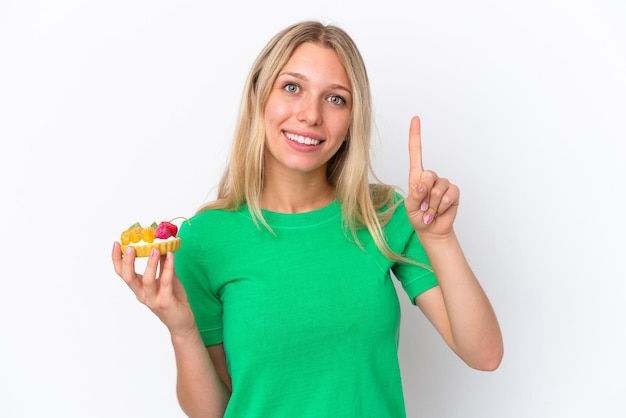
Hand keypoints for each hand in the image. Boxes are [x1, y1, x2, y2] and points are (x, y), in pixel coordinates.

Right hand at [112, 243, 195, 337]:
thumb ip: (163, 265)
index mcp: (139, 289)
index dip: (117, 260)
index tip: (116, 244)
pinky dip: (167, 268)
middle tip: (130, 247)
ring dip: (150, 264)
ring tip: (154, 248)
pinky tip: (171, 256)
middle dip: (127, 262)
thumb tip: (161, 246)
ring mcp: (153, 300)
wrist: (182, 322)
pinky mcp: (165, 302)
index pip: (123, 274)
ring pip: (147, 281)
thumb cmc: (173, 299)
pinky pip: (165, 283)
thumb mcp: (167, 279)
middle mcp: (142, 295)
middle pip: (129, 278)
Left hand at [405, 116, 459, 238]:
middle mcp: (430, 177)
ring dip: (433, 204)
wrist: (432, 230)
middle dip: (424, 194)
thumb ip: (415, 195)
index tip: (415, 119)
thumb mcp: (411, 207)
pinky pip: (450, 194)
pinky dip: (443, 205)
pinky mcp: (454, 191)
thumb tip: (422, 183)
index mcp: (416, 177)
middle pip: (428, 175)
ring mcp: (443, 183)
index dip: (415, 136)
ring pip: (439, 188)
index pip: (415, 153)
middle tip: (423, 206)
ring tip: (431, 211)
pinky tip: (440, 211)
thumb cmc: (419, 217)